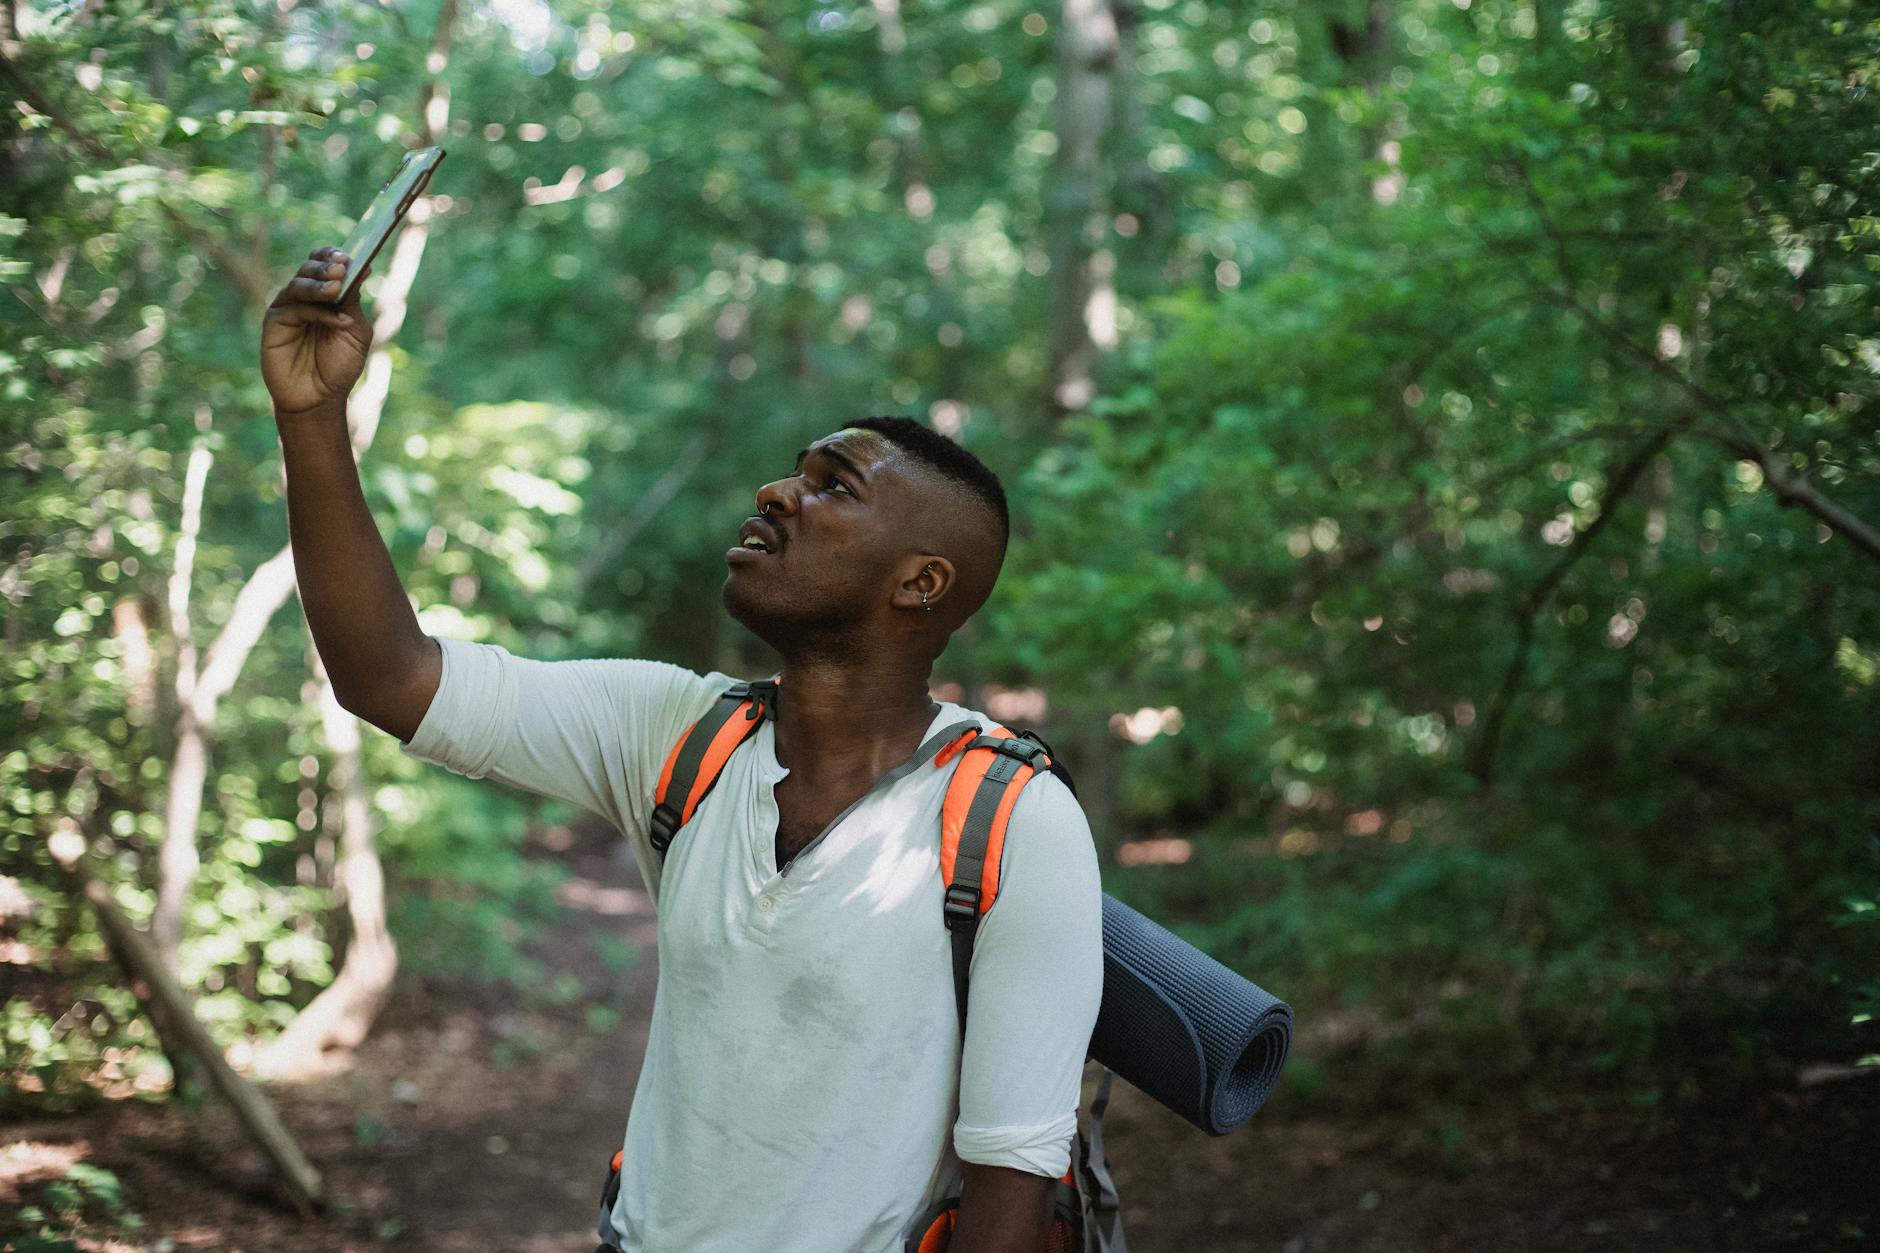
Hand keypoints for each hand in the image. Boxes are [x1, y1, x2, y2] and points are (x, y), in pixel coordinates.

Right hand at [261, 246, 372, 418]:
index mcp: (324, 294)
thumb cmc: (339, 365)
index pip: (323, 263)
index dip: (332, 255)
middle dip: (326, 266)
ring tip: (337, 287)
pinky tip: (338, 321)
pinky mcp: (274, 324)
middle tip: (341, 268)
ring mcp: (287, 308)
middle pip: (309, 269)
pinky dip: (318, 312)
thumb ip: (352, 300)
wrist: (320, 398)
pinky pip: (294, 310)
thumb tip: (359, 267)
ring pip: (299, 285)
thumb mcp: (355, 330)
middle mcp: (303, 297)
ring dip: (319, 284)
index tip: (349, 255)